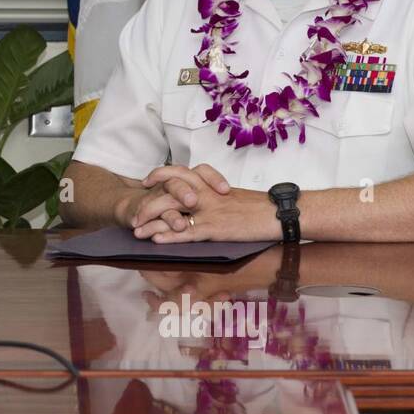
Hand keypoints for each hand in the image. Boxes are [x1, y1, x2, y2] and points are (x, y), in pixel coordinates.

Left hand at [134, 168, 278, 243]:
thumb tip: (199, 201)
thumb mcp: (232, 195)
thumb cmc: (258, 206)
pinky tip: (156, 240)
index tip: (147, 181)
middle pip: (168, 191)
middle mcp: (206, 193)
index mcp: (210, 183)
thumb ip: (213, 195)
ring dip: (152, 222)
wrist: (278, 214)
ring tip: (137, 231)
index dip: (160, 175)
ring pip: (172, 212)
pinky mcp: (215, 228)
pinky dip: (169, 236)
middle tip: (135, 214)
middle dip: (148, 203)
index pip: (179, 172)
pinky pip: (187, 232)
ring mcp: (209, 211)